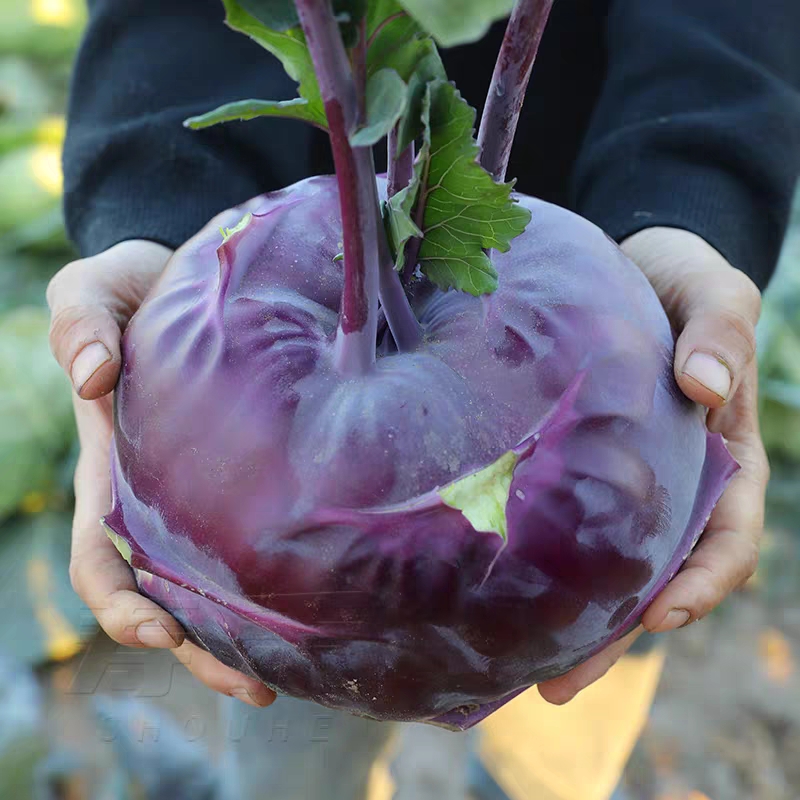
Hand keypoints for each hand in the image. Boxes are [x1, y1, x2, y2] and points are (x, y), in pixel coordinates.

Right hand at [47, 240, 274, 707]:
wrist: (188, 278)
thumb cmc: (133, 288)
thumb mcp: (93, 291)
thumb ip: (82, 324)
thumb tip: (95, 378)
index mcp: (113, 471)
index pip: (102, 560)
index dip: (122, 606)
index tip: (159, 632)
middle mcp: (159, 499)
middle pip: (168, 596)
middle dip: (200, 649)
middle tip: (258, 686)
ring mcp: (207, 493)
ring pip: (219, 584)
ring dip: (246, 634)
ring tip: (302, 669)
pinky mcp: (253, 474)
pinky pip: (263, 536)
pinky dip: (283, 577)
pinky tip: (327, 597)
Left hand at [538, 227, 768, 704]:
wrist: (624, 263)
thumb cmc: (678, 280)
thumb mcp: (714, 292)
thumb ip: (721, 333)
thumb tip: (706, 390)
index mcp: (719, 459)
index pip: (723, 541)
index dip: (698, 588)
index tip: (655, 618)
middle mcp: (666, 483)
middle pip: (649, 577)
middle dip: (609, 636)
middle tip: (554, 684)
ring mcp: (614, 477)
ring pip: (595, 563)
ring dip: (562, 618)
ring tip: (505, 665)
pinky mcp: (565, 461)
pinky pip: (552, 517)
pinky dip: (531, 557)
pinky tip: (485, 586)